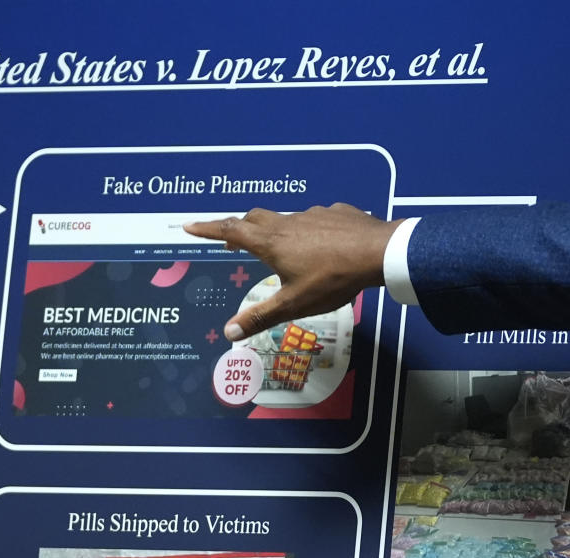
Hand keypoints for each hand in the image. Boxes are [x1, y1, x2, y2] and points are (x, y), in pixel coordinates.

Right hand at [184, 204, 402, 340]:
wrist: (378, 253)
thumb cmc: (332, 279)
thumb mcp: (294, 304)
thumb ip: (261, 317)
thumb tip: (228, 332)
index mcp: (271, 242)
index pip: (231, 230)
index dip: (208, 229)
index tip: (191, 227)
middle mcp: (287, 223)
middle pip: (253, 218)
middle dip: (239, 228)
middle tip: (234, 243)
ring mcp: (312, 215)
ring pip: (285, 218)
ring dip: (275, 230)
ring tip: (281, 249)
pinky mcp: (335, 213)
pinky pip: (314, 220)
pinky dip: (307, 230)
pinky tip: (321, 245)